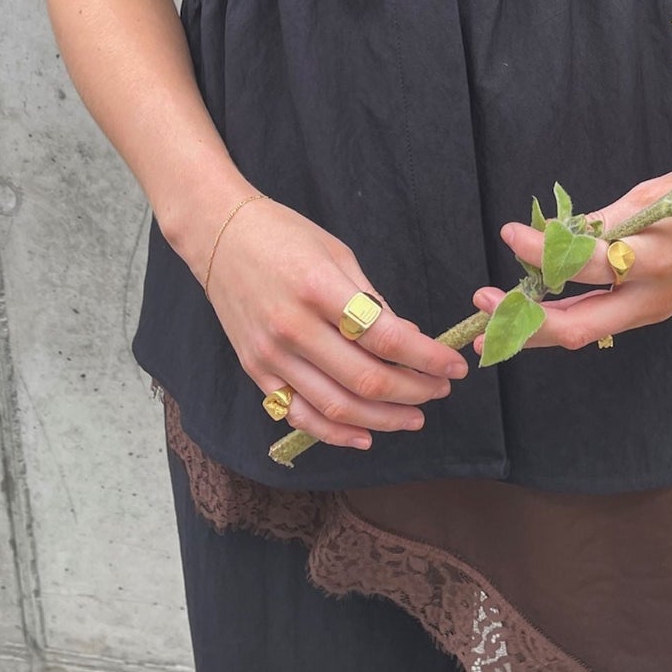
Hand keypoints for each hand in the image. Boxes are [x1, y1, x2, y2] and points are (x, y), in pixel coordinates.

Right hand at [205, 196, 467, 450]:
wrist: (218, 235)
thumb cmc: (283, 235)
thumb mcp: (338, 255)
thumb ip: (372, 302)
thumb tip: (410, 340)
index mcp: (318, 289)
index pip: (386, 338)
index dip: (427, 358)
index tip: (453, 365)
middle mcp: (292, 327)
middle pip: (365, 380)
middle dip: (414, 392)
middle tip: (440, 390)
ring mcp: (270, 354)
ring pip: (336, 407)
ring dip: (383, 419)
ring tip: (414, 416)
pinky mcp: (255, 371)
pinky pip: (298, 415)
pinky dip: (335, 433)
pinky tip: (366, 436)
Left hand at [469, 167, 671, 353]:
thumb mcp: (651, 196)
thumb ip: (602, 222)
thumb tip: (554, 236)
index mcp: (657, 258)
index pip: (587, 263)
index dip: (543, 252)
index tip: (511, 233)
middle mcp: (652, 295)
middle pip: (581, 325)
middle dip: (526, 322)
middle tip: (484, 306)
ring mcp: (650, 311)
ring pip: (585, 331)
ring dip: (535, 328)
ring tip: (492, 319)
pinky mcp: (648, 314)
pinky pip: (598, 322)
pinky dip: (561, 317)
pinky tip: (531, 312)